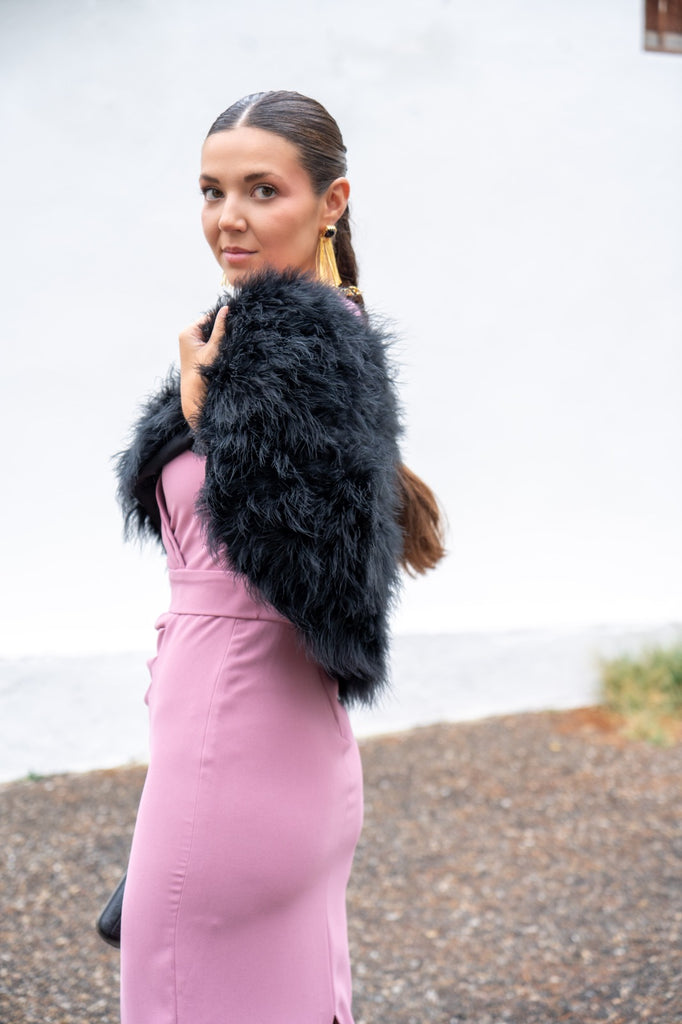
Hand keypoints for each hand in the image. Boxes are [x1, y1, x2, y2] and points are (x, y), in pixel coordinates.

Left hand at [179, 305, 229, 425]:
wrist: (195, 394)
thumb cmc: (202, 373)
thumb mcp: (214, 348)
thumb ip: (221, 328)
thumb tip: (227, 308)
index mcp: (188, 332)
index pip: (210, 317)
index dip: (224, 318)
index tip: (238, 319)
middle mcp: (188, 336)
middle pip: (210, 325)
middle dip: (223, 328)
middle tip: (238, 331)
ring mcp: (192, 344)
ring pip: (212, 334)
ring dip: (222, 337)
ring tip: (233, 341)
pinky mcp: (197, 351)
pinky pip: (211, 342)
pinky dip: (219, 344)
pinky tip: (227, 348)